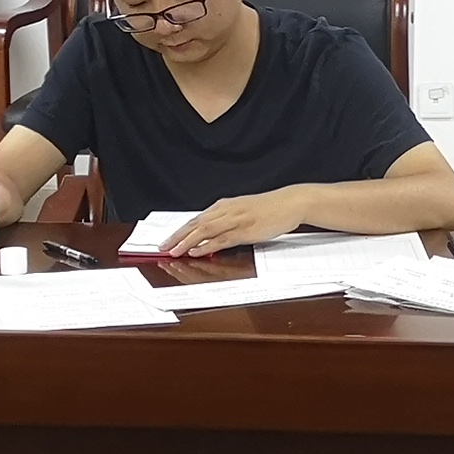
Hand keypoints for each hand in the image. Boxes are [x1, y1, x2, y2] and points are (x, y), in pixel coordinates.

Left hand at [164, 189, 304, 259]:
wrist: (290, 202)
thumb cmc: (269, 208)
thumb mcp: (243, 212)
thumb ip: (227, 222)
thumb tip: (211, 237)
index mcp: (224, 206)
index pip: (196, 219)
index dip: (180, 231)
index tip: (168, 240)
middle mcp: (226, 211)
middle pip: (195, 224)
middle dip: (177, 237)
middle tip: (162, 247)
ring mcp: (235, 220)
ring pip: (204, 231)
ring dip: (187, 242)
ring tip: (173, 252)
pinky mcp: (245, 229)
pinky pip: (222, 238)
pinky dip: (207, 245)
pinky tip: (196, 250)